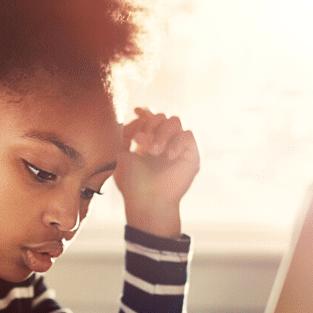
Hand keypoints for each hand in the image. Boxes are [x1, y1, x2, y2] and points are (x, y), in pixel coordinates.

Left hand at [114, 108, 199, 238]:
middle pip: (162, 115)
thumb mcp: (120, 154)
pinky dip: (176, 142)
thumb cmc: (131, 182)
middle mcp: (164, 142)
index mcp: (148, 141)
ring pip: (176, 120)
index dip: (146, 112)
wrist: (147, 201)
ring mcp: (178, 148)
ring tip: (153, 151)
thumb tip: (138, 115)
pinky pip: (188, 134)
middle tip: (141, 141)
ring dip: (161, 132)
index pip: (151, 118)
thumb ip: (125, 132)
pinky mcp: (192, 155)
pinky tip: (167, 156)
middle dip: (150, 124)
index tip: (137, 111)